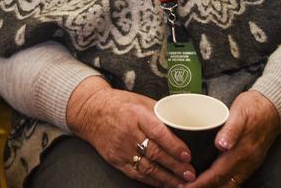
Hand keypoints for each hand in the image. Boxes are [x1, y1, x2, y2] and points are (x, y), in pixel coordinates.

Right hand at [66, 77, 195, 186]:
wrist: (90, 111)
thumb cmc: (119, 104)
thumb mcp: (140, 101)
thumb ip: (160, 113)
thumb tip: (183, 124)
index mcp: (136, 115)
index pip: (158, 132)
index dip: (174, 146)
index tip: (187, 155)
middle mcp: (128, 133)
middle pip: (155, 153)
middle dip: (175, 166)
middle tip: (190, 173)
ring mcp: (120, 148)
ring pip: (147, 167)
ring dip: (166, 178)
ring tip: (181, 183)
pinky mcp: (115, 159)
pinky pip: (135, 173)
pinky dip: (151, 180)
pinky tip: (162, 183)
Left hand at [183, 91, 280, 187]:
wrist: (273, 107)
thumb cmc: (253, 107)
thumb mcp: (239, 112)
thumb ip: (231, 129)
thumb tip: (221, 145)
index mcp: (242, 151)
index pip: (218, 173)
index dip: (202, 182)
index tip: (187, 186)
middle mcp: (247, 161)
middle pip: (223, 183)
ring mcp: (250, 164)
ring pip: (231, 184)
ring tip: (196, 187)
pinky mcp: (251, 162)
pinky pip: (236, 179)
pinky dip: (223, 184)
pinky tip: (213, 183)